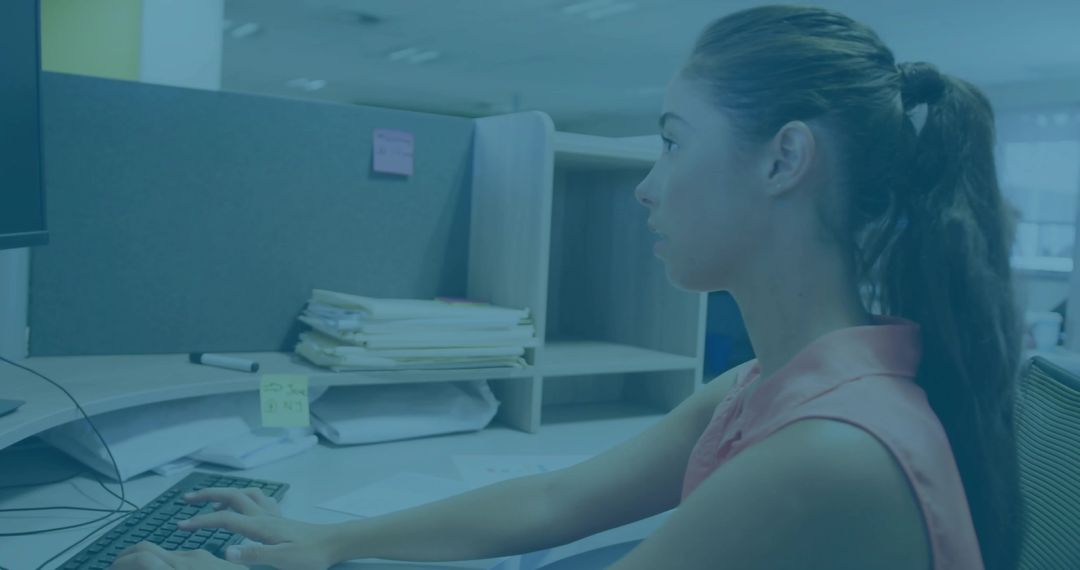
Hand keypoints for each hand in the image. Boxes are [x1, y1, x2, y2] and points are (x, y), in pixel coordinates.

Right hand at [118, 487, 337, 569]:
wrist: (335, 543)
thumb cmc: (311, 555)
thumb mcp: (283, 560)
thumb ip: (254, 555)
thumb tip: (227, 550)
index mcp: (260, 527)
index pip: (224, 519)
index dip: (200, 520)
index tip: (180, 525)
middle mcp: (264, 515)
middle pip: (231, 496)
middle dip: (207, 495)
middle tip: (186, 499)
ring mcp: (273, 514)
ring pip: (244, 494)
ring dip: (224, 494)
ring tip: (209, 503)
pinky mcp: (280, 518)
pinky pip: (258, 499)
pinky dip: (243, 498)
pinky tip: (242, 507)